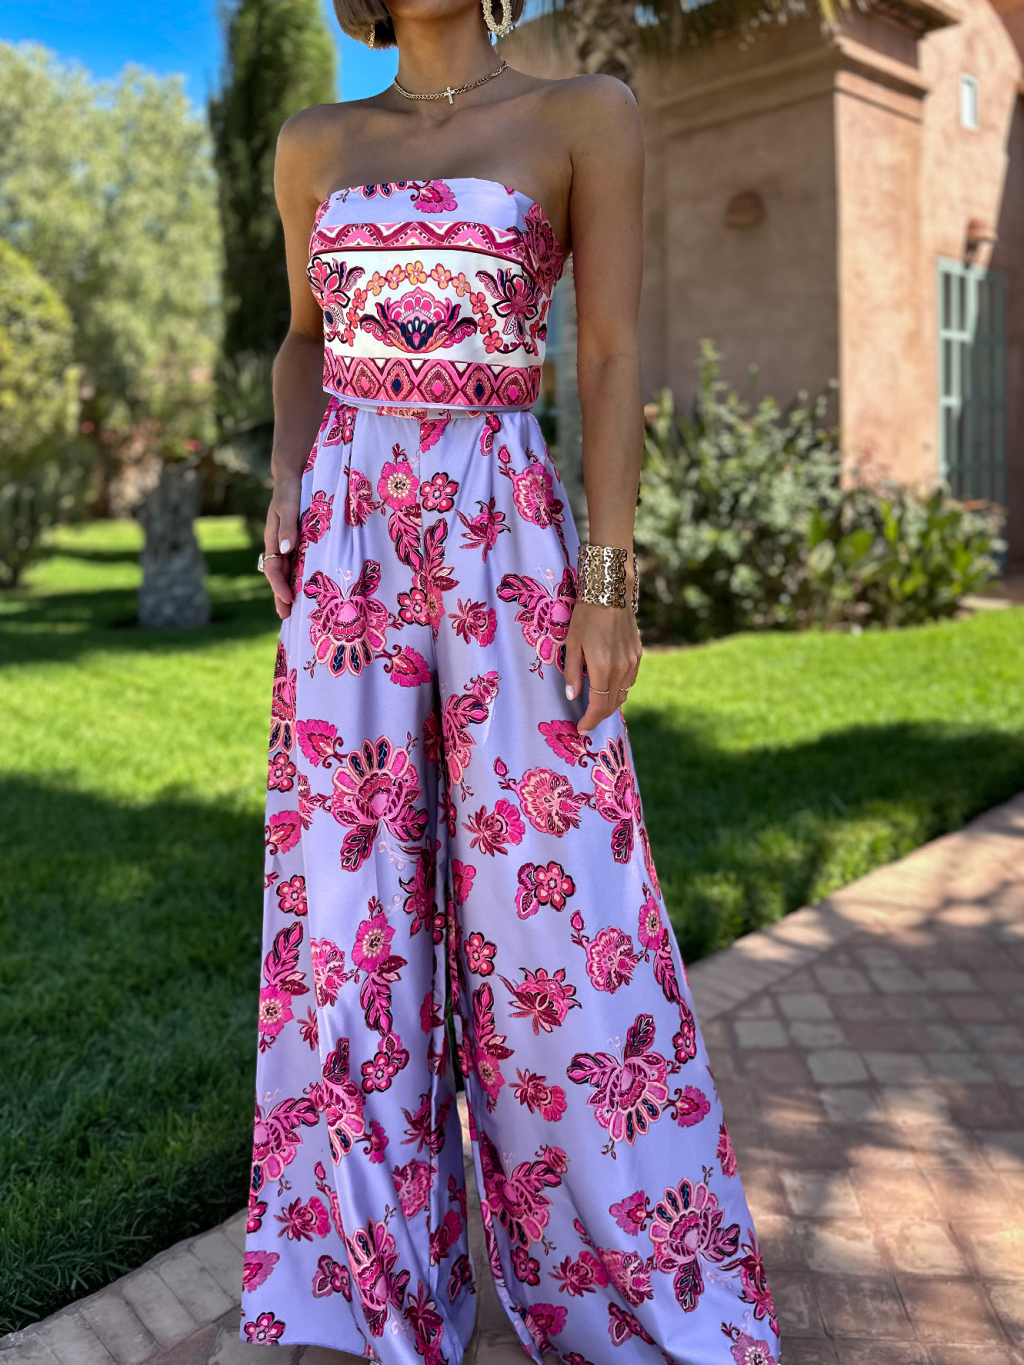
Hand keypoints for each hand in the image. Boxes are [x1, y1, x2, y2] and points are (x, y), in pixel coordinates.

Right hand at [263, 479, 300, 619]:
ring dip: (290, 590)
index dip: (278, 586)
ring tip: (295, 610)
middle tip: (286, 617)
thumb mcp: (288, 505)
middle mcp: (280, 545)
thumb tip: (285, 550)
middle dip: (281, 596)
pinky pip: (300, 563)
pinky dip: (302, 577)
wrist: (296, 474)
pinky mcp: (302, 542)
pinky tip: (309, 588)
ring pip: (289, 572)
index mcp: (273, 539)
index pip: (273, 568)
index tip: (287, 599)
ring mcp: (290, 544)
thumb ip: (287, 526)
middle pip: (279, 576)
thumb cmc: (290, 489)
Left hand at [563, 598, 641, 734]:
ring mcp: (632, 663)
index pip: (598, 706)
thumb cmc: (586, 616)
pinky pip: (630, 682)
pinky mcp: (638, 655)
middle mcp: (621, 669)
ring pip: (623, 694)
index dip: (589, 720)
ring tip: (596, 707)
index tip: (580, 728)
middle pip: (612, 704)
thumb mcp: (572, 644)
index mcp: (602, 668)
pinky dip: (620, 690)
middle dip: (598, 717)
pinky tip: (609, 687)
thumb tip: (572, 696)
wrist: (611, 593)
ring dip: (610, 704)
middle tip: (586, 721)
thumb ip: (572, 673)